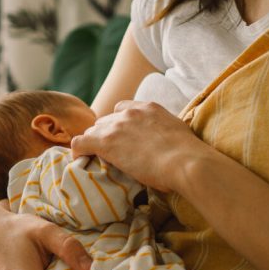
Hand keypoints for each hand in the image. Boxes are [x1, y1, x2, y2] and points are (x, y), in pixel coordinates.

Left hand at [71, 100, 207, 191]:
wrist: (186, 162)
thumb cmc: (190, 156)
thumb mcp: (177, 133)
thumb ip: (164, 132)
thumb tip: (165, 145)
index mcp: (148, 107)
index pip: (122, 109)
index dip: (118, 124)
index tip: (121, 138)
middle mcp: (130, 112)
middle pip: (105, 121)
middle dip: (106, 134)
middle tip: (110, 153)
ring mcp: (116, 126)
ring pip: (93, 131)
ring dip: (94, 143)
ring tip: (96, 159)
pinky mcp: (106, 142)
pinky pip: (81, 142)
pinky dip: (78, 150)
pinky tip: (79, 159)